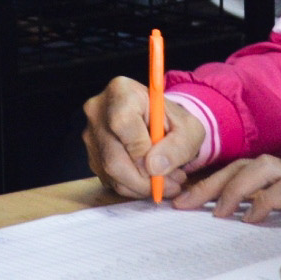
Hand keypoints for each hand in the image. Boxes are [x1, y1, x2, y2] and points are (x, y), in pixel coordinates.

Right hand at [83, 76, 204, 200]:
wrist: (162, 123)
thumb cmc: (175, 122)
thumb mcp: (189, 130)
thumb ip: (177, 147)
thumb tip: (154, 168)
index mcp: (121, 92)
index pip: (122, 123)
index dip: (141, 151)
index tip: (160, 165)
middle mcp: (98, 110)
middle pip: (112, 156)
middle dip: (145, 180)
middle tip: (171, 185)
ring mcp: (91, 133)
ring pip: (110, 172)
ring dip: (141, 186)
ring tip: (165, 181)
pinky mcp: (92, 154)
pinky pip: (108, 179)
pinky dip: (132, 187)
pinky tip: (149, 179)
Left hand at [174, 151, 280, 224]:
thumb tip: (252, 216)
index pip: (237, 170)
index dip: (210, 183)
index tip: (185, 199)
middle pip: (237, 168)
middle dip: (206, 185)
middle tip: (179, 205)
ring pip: (254, 172)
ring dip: (230, 190)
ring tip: (213, 213)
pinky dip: (264, 203)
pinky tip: (251, 220)